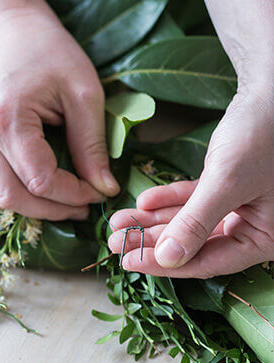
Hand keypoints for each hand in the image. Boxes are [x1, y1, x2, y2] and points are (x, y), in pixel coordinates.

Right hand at [0, 4, 118, 221]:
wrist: (9, 32)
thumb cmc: (50, 54)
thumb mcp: (83, 93)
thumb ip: (92, 145)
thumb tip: (104, 188)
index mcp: (7, 119)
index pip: (41, 180)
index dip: (74, 195)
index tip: (97, 192)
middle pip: (9, 197)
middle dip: (51, 210)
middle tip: (80, 205)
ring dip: (12, 211)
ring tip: (43, 204)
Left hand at [108, 88, 273, 277]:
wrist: (273, 89)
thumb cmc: (263, 134)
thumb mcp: (227, 182)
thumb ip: (196, 223)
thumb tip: (166, 259)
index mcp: (264, 237)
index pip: (207, 262)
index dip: (164, 264)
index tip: (128, 262)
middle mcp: (252, 226)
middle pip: (192, 244)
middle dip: (150, 241)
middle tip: (114, 242)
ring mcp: (237, 207)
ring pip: (187, 221)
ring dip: (151, 220)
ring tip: (117, 222)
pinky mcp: (224, 187)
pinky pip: (191, 200)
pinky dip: (167, 199)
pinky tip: (143, 200)